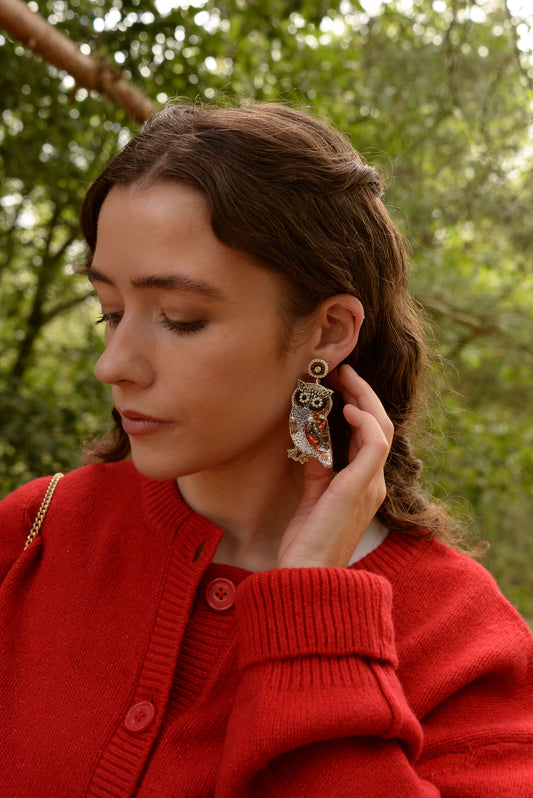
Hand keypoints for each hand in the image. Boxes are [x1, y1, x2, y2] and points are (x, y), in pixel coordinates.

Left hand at [277, 364, 393, 568]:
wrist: (306, 575)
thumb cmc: (307, 542)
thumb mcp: (313, 497)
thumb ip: (318, 470)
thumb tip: (313, 442)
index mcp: (364, 484)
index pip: (370, 435)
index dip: (358, 406)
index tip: (337, 386)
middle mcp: (373, 482)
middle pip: (380, 424)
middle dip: (362, 393)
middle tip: (341, 371)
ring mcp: (371, 484)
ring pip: (382, 427)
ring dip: (364, 398)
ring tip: (344, 378)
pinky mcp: (361, 486)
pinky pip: (375, 443)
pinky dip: (366, 420)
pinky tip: (348, 408)